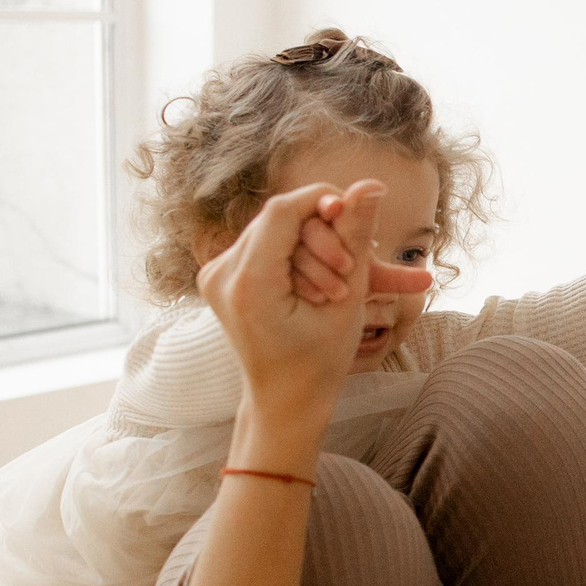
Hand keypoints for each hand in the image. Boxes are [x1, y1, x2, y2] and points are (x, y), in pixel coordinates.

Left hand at [197, 181, 433, 411]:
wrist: (284, 401)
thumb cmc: (320, 361)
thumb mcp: (349, 299)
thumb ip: (356, 236)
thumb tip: (370, 184)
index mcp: (249, 287)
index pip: (282, 211)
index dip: (322, 201)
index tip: (356, 216)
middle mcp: (221, 275)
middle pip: (280, 219)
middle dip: (324, 238)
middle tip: (350, 274)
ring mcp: (215, 275)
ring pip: (276, 230)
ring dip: (313, 250)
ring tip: (334, 290)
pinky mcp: (220, 276)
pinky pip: (266, 246)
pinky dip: (297, 258)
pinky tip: (316, 284)